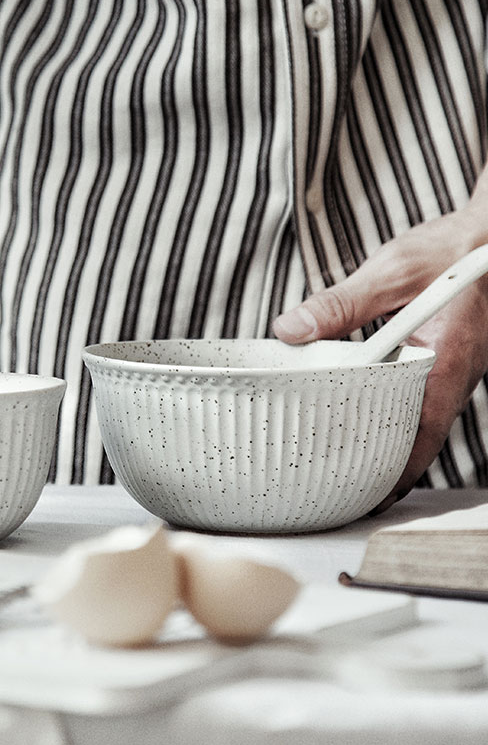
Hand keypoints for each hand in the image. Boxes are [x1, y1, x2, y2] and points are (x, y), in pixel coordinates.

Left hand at [272, 207, 487, 510]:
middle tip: (350, 492)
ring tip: (350, 467)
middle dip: (389, 469)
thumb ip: (340, 303)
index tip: (369, 495)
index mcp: (446, 359)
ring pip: (422, 420)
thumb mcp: (391, 272)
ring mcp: (454, 370)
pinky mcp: (446, 359)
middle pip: (421, 438)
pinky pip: (421, 399)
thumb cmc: (451, 249)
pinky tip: (365, 416)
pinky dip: (395, 415)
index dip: (396, 470)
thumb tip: (289, 330)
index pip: (422, 433)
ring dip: (391, 444)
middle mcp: (455, 374)